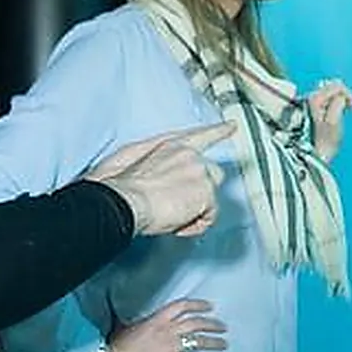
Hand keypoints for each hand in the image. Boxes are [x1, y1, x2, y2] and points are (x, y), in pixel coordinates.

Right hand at [84, 121, 235, 236]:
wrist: (124, 201)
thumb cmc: (118, 187)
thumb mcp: (130, 162)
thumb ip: (154, 164)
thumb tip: (155, 179)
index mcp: (171, 145)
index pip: (200, 135)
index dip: (218, 131)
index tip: (232, 127)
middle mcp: (190, 154)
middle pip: (213, 173)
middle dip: (202, 190)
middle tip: (179, 207)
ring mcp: (201, 172)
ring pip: (212, 196)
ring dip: (197, 209)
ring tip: (173, 216)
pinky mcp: (207, 192)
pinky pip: (209, 216)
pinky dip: (194, 225)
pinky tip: (177, 224)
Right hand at [93, 298, 227, 351]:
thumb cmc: (113, 348)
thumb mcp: (123, 327)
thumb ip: (132, 322)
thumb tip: (127, 316)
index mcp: (156, 320)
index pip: (182, 307)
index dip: (198, 305)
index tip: (209, 306)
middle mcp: (167, 331)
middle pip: (196, 324)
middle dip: (212, 324)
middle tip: (223, 327)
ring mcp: (170, 348)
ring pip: (198, 342)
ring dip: (214, 343)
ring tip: (224, 344)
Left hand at [306, 78, 351, 162]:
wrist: (315, 155)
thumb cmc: (325, 141)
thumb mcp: (334, 121)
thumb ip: (338, 102)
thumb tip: (341, 96)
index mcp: (315, 99)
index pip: (336, 85)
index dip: (347, 94)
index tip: (351, 107)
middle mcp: (310, 98)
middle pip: (332, 86)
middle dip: (342, 95)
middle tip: (347, 109)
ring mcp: (310, 103)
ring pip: (329, 92)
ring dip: (338, 100)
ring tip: (341, 114)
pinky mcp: (312, 109)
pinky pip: (326, 99)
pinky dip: (333, 104)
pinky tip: (334, 115)